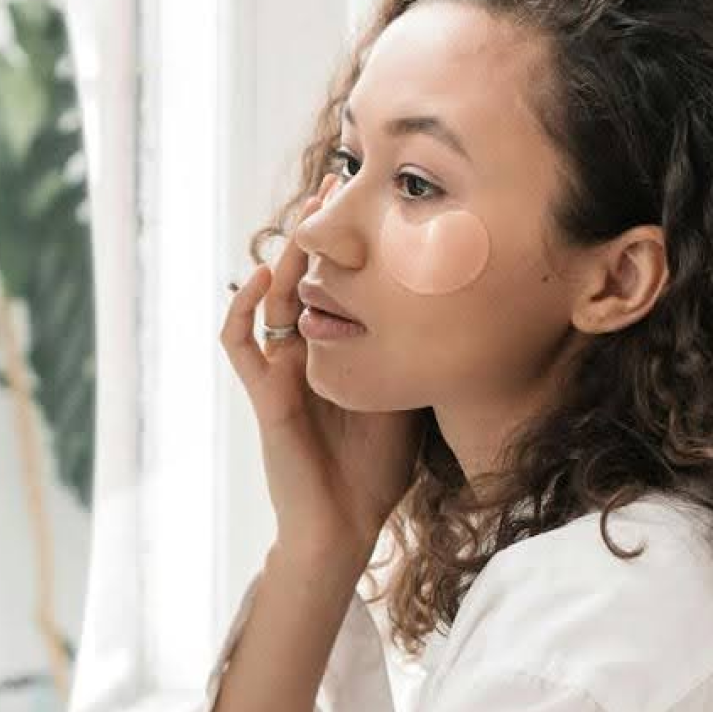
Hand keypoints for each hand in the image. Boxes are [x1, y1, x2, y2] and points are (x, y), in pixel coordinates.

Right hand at [221, 176, 421, 577]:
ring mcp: (280, 373)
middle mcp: (304, 354)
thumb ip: (419, 354)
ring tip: (306, 219)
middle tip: (334, 186)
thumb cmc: (378, 470)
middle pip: (303, 279)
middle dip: (316, 233)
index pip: (338, 285)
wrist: (345, 525)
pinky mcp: (264, 396)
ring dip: (287, 257)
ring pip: (273, 302)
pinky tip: (263, 278)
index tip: (373, 202)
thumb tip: (471, 307)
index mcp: (337, 351)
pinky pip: (242, 344)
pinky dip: (245, 309)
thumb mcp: (410, 393)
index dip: (348, 245)